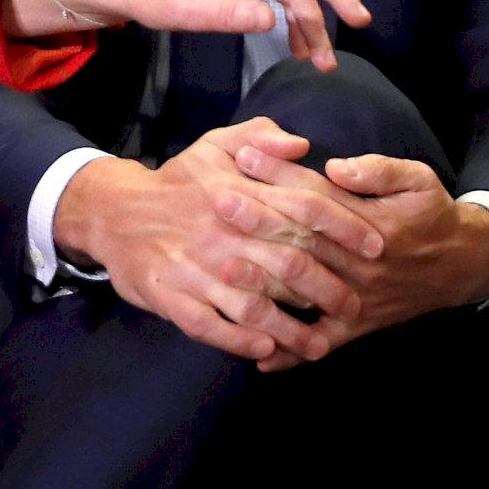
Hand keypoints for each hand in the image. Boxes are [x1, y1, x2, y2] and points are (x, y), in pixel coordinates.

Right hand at [55, 117, 384, 363]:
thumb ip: (260, 138)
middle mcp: (220, 231)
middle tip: (355, 306)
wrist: (112, 212)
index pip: (302, 207)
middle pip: (285, 262)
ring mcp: (194, 267)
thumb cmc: (176, 182)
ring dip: (289, 328)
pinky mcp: (169, 296)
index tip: (376, 246)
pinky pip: (208, 324)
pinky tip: (265, 351)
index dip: (344, 227)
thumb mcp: (214, 145)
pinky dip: (238, 339)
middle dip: (327, 288)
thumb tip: (302, 143)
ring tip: (320, 345)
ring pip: (251, 303)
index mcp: (237, 192)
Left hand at [231, 147, 488, 369]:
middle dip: (258, 220)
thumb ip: (378, 171)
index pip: (317, 196)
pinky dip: (291, 352)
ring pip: (303, 290)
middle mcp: (360, 263)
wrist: (459, 266)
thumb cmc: (430, 215)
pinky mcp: (357, 325)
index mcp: (372, 223)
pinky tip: (258, 357)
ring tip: (222, 268)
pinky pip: (320, 342)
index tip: (244, 157)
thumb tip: (336, 167)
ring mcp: (357, 298)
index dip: (280, 175)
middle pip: (301, 239)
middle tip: (217, 201)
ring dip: (263, 281)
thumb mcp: (417, 179)